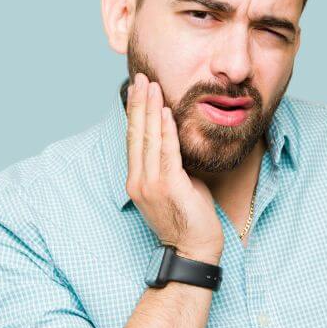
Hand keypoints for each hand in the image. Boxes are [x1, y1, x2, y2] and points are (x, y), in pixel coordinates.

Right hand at [125, 72, 223, 263]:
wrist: (193, 249)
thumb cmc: (189, 219)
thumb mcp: (177, 186)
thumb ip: (172, 164)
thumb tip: (178, 141)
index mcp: (137, 181)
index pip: (134, 140)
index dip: (136, 114)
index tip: (138, 90)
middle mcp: (138, 181)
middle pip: (136, 134)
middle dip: (139, 103)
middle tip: (140, 77)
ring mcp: (150, 184)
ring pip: (149, 139)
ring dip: (151, 109)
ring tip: (151, 85)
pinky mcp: (168, 186)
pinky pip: (166, 151)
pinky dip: (166, 129)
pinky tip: (166, 110)